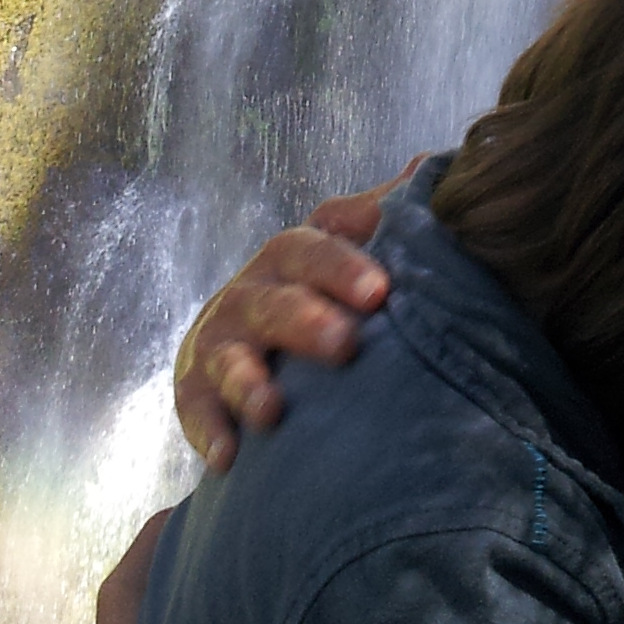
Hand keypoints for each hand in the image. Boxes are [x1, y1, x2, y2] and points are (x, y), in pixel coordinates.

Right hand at [174, 168, 412, 467]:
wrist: (264, 343)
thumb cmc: (328, 294)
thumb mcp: (354, 252)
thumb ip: (391, 215)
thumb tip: (427, 166)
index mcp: (294, 256)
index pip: (314, 247)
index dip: (342, 266)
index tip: (380, 292)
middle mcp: (252, 291)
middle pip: (273, 300)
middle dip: (304, 322)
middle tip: (343, 345)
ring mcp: (220, 340)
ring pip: (229, 355)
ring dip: (249, 381)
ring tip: (272, 410)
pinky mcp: (197, 389)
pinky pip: (195, 409)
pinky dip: (209, 431)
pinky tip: (230, 457)